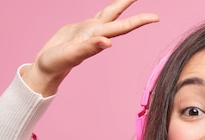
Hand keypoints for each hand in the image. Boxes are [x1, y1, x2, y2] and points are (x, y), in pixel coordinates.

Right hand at [21, 0, 158, 95]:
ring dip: (121, 5)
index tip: (156, 18)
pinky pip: (99, 16)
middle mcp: (97, 33)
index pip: (124, 27)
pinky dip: (107, 10)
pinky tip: (111, 9)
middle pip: (119, 16)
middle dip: (132, 5)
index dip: (140, 21)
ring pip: (110, 13)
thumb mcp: (72, 55)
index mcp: (97, 37)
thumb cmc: (57, 64)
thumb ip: (89, 48)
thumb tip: (108, 42)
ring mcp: (90, 30)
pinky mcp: (82, 28)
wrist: (47, 68)